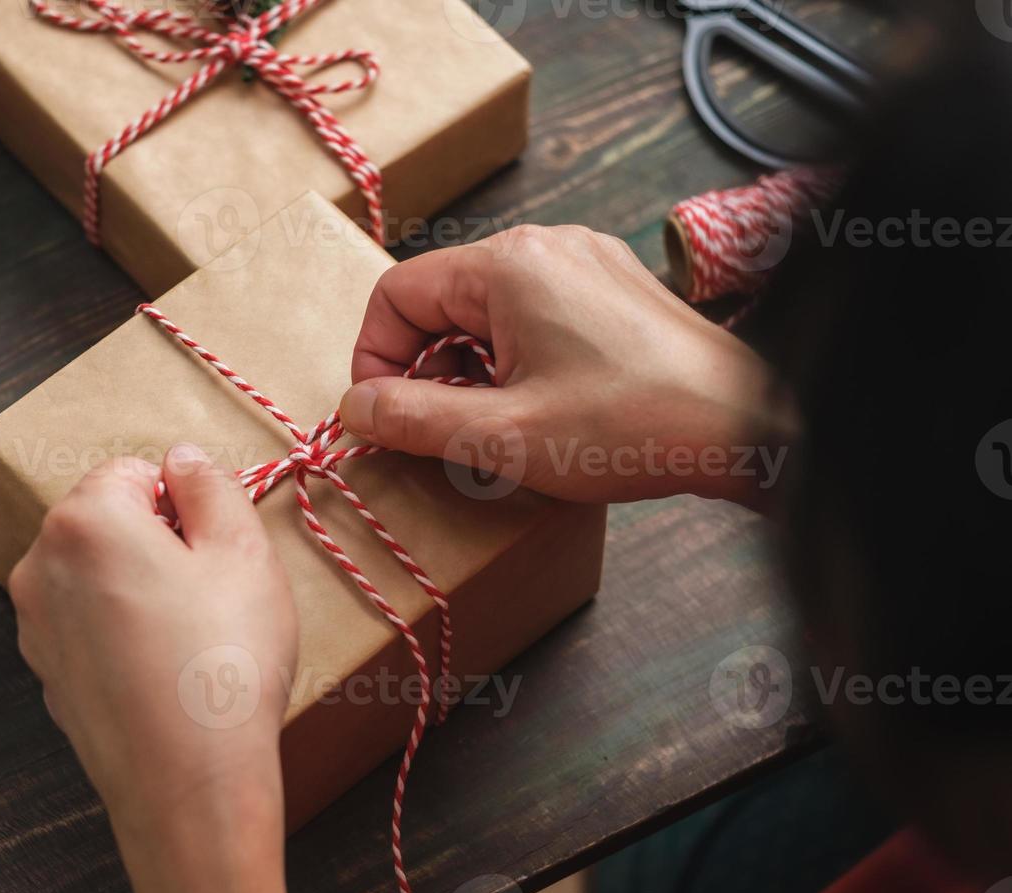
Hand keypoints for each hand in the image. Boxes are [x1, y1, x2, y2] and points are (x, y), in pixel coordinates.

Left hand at [9, 446, 304, 892]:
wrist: (187, 786)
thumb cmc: (223, 661)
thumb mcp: (244, 553)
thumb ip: (212, 486)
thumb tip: (183, 461)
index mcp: (85, 520)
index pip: (134, 471)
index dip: (182, 501)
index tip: (214, 548)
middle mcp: (40, 565)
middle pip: (106, 521)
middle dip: (155, 541)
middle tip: (209, 591)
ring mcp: (34, 625)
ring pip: (95, 575)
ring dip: (137, 586)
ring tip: (190, 636)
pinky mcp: (45, 674)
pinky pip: (87, 626)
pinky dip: (120, 633)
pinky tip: (163, 672)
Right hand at [339, 225, 793, 506]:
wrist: (748, 427)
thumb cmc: (631, 426)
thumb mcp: (501, 436)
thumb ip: (413, 417)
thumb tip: (355, 406)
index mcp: (507, 265)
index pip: (397, 293)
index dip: (375, 358)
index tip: (384, 416)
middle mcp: (544, 245)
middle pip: (441, 298)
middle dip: (425, 367)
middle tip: (438, 430)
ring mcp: (584, 261)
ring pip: (485, 309)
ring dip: (468, 368)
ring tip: (492, 425)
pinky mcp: (611, 288)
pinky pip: (531, 313)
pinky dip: (512, 359)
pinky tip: (537, 408)